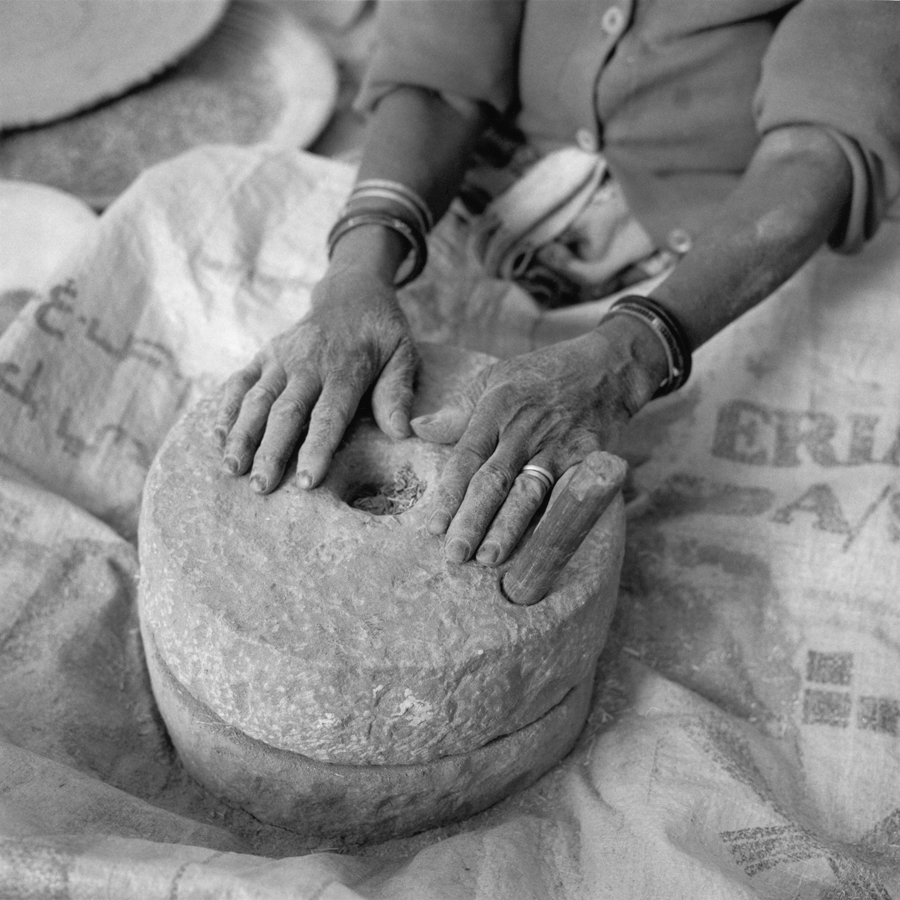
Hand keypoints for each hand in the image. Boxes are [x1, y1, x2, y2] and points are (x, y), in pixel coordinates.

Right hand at [215, 264, 417, 492]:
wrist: (351, 294)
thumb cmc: (381, 335)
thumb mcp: (403, 355)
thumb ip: (398, 392)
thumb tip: (401, 433)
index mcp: (347, 368)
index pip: (330, 415)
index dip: (317, 449)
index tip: (306, 481)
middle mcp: (309, 363)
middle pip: (287, 412)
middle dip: (271, 451)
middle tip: (260, 487)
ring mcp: (282, 357)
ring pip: (257, 399)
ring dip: (242, 435)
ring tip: (232, 469)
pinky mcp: (265, 354)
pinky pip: (241, 381)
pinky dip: (226, 408)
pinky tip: (217, 438)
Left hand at [411, 318, 662, 565]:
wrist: (609, 365)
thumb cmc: (544, 373)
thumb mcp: (495, 378)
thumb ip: (458, 411)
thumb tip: (417, 429)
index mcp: (496, 410)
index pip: (466, 459)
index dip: (450, 495)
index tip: (434, 527)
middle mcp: (525, 431)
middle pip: (493, 482)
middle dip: (472, 519)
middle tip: (455, 553)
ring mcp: (559, 446)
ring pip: (529, 493)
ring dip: (508, 527)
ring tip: (489, 556)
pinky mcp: (588, 458)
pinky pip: (569, 494)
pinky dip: (555, 520)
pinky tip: (542, 546)